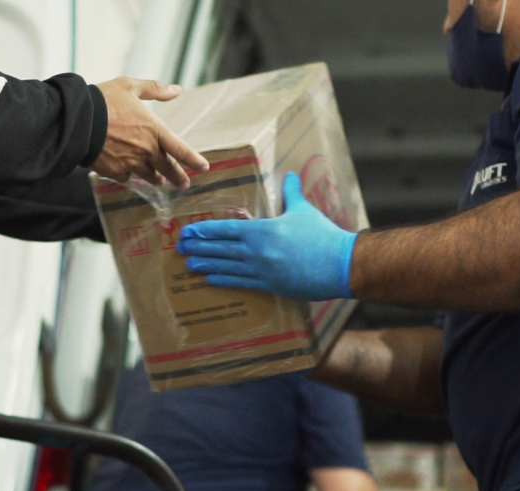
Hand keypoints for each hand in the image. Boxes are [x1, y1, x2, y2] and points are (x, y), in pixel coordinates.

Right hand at [93, 77, 208, 189]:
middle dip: (178, 177)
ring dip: (156, 179)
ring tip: (159, 181)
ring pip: (149, 176)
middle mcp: (146, 150)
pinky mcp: (116, 172)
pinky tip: (128, 172)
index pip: (181, 149)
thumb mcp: (130, 87)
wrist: (78, 121)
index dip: (193, 160)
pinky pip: (127, 177)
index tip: (203, 167)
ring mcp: (131, 163)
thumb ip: (154, 90)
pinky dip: (129, 174)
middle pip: (168, 168)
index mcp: (154, 130)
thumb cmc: (104, 100)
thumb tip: (176, 90)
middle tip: (184, 184)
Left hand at [176, 172, 357, 300]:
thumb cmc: (322, 235)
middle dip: (199, 247)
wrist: (339, 264)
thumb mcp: (304, 210)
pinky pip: (241, 283)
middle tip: (180, 247)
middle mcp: (257, 251)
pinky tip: (210, 280)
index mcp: (263, 230)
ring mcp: (262, 270)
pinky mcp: (270, 285)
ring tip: (189, 265)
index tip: (190, 231)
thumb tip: (290, 175)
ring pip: (226, 267)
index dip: (205, 230)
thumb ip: (292, 193)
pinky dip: (224, 281)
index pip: (226, 229)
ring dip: (206, 265)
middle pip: (220, 248)